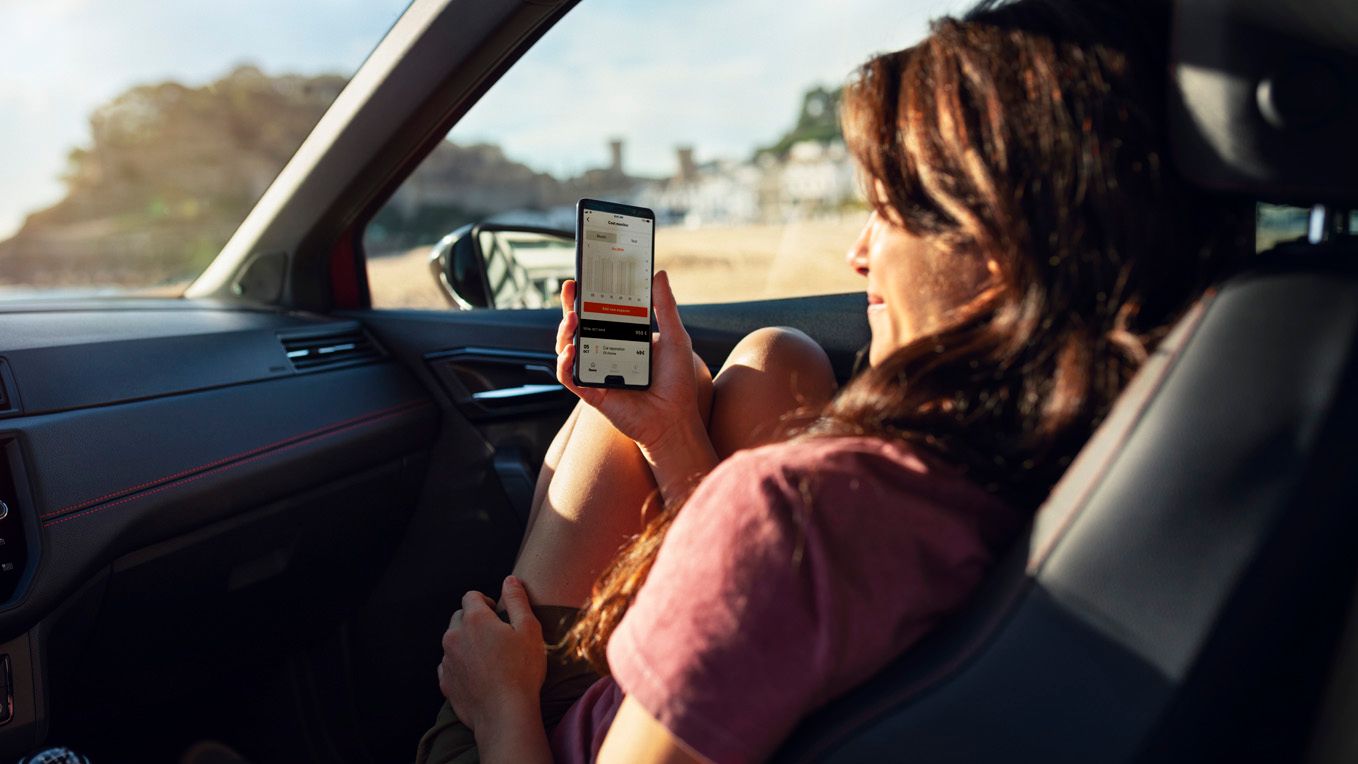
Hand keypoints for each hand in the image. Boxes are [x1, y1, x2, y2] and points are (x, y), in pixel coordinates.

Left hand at [437, 576, 545, 734]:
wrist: (505, 714)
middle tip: (496, 637)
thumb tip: (510, 580)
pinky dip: (461, 665)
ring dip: (467, 644)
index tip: (499, 615)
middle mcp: (454, 636)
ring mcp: (447, 660)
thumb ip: (518, 600)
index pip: (471, 596)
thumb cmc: (522, 670)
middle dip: (474, 621)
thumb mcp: (529, 629)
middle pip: (459, 617)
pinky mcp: (446, 682)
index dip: (486, 602)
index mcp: (474, 619)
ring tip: (490, 659)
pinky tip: (479, 675)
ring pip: (453, 642)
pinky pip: (450, 665)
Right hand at [554, 270, 705, 454]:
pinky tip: (571, 351)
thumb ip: (665, 307)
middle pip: (579, 327)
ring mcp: (596, 372)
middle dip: (570, 306)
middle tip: (571, 287)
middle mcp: (605, 353)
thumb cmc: (677, 382)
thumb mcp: (676, 337)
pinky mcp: (591, 392)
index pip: (601, 313)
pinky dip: (564, 363)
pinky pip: (569, 376)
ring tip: (573, 318)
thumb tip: (659, 275)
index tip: (587, 276)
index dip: (590, 295)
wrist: (675, 419)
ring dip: (564, 331)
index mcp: (623, 339)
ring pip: (567, 348)